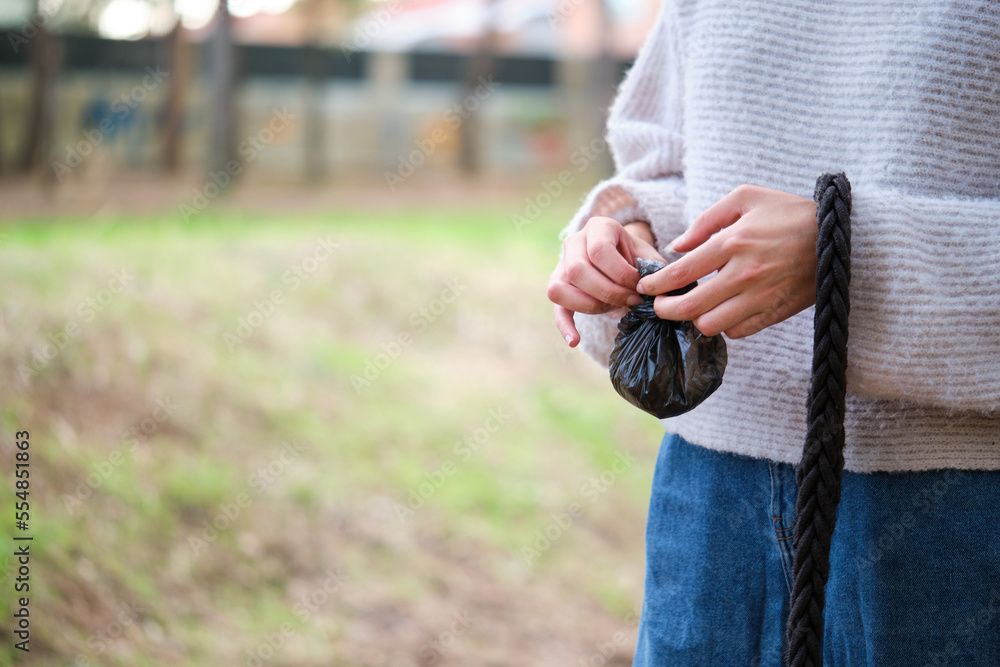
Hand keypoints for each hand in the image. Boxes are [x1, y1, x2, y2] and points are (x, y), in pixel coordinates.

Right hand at [548, 217, 664, 346]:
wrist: (624, 259)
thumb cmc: (638, 258)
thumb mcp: (649, 257)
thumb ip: (654, 271)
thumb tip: (658, 292)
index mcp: (599, 227)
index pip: (599, 250)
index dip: (621, 274)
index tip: (640, 287)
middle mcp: (575, 242)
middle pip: (577, 270)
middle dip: (608, 292)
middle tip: (631, 302)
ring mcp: (562, 265)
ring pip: (559, 289)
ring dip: (589, 305)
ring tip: (612, 309)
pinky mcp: (559, 287)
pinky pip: (556, 308)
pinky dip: (565, 326)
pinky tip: (575, 340)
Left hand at [637, 184, 816, 338]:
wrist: (839, 236)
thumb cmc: (788, 212)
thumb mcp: (746, 198)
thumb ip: (706, 220)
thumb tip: (677, 246)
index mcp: (733, 242)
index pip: (680, 273)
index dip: (656, 285)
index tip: (645, 288)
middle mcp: (744, 274)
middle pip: (689, 308)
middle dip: (666, 310)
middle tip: (660, 306)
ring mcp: (761, 297)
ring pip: (711, 325)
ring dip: (695, 320)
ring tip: (692, 308)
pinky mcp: (775, 312)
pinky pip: (738, 332)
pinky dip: (723, 326)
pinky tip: (720, 312)